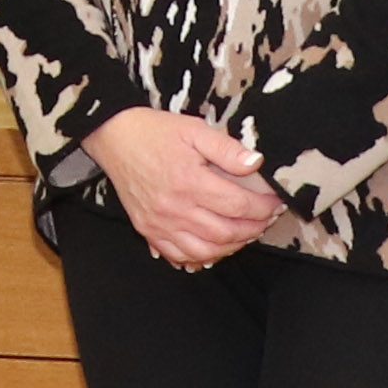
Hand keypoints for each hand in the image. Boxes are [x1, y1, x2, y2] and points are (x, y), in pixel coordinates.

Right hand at [87, 106, 280, 269]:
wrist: (113, 137)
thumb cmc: (154, 132)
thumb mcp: (194, 129)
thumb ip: (227, 148)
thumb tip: (256, 163)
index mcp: (189, 181)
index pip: (238, 205)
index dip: (263, 208)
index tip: (275, 203)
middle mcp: (174, 208)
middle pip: (225, 233)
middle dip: (253, 229)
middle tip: (266, 220)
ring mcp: (159, 223)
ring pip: (204, 251)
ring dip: (231, 247)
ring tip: (245, 235)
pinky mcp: (148, 230)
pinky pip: (178, 255)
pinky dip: (200, 257)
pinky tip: (214, 248)